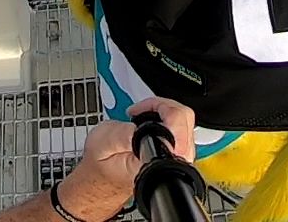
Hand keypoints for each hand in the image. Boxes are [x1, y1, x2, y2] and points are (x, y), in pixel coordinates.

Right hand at [58, 99, 196, 218]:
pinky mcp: (176, 155)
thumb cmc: (102, 165)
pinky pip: (182, 130)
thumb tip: (140, 127)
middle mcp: (171, 162)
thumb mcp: (102, 144)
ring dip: (165, 112)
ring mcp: (177, 159)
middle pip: (184, 118)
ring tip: (143, 114)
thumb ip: (122, 134)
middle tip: (141, 109)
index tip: (138, 111)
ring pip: (185, 122)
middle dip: (161, 106)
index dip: (157, 107)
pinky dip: (167, 119)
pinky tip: (150, 123)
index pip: (175, 122)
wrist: (102, 180)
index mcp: (154, 161)